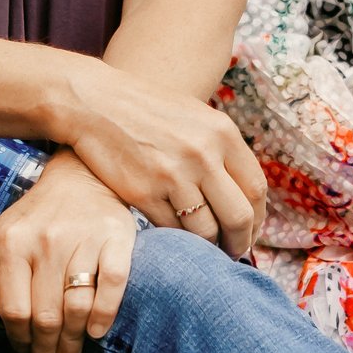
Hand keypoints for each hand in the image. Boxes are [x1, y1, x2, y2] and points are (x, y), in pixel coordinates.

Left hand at [0, 151, 137, 352]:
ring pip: (77, 306)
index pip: (14, 310)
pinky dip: (104, 315)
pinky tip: (96, 333)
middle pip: (46, 315)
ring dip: (73, 342)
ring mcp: (82, 240)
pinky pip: (112, 286)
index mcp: (11, 243)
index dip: (18, 340)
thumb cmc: (31, 221)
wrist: (77, 178)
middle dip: (46, 349)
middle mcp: (46, 241)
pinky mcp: (116, 238)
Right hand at [62, 58, 267, 255]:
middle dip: (239, 241)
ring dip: (207, 243)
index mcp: (222, 133)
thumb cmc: (146, 110)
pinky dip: (175, 234)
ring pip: (205, 229)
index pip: (256, 189)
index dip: (258, 219)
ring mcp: (173, 175)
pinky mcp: (143, 192)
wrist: (94, 102)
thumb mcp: (194, 117)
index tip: (251, 231)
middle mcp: (202, 155)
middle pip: (238, 216)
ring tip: (202, 246)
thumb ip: (222, 150)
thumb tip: (245, 195)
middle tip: (234, 250)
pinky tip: (173, 231)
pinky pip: (171, 228)